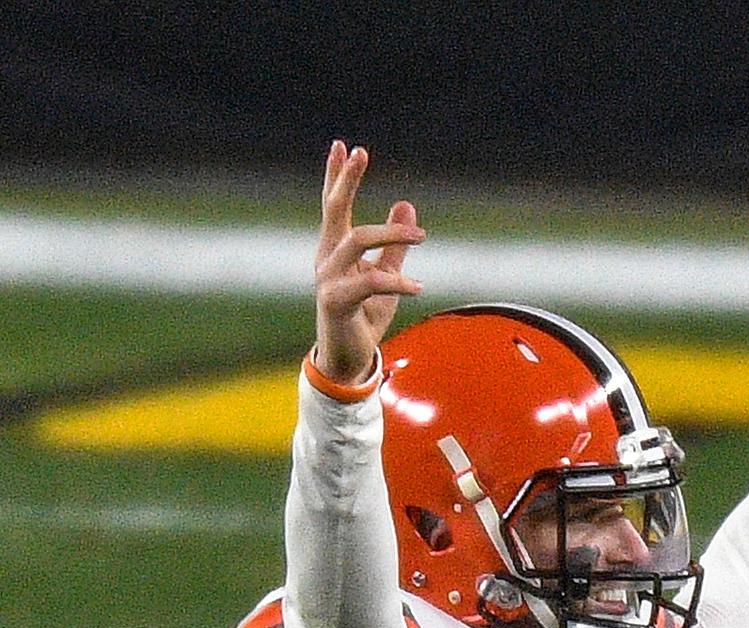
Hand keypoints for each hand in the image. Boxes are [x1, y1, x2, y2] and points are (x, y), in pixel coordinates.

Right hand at [313, 140, 424, 384]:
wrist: (348, 360)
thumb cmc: (364, 318)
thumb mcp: (386, 277)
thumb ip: (395, 246)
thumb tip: (406, 204)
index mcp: (335, 249)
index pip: (334, 206)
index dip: (337, 176)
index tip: (343, 145)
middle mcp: (326, 259)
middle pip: (335, 210)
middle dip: (346, 179)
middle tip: (361, 151)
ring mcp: (327, 279)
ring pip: (357, 239)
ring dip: (392, 233)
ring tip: (422, 235)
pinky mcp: (336, 301)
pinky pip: (370, 282)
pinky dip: (397, 282)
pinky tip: (418, 288)